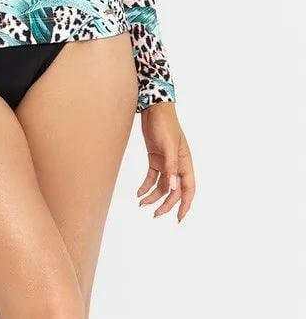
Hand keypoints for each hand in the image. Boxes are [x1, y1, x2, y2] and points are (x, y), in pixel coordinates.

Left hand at [136, 103, 194, 221]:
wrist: (153, 108)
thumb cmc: (165, 124)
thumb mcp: (168, 146)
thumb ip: (171, 167)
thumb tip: (173, 188)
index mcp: (185, 163)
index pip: (188, 189)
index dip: (185, 205)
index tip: (178, 219)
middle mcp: (177, 165)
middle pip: (174, 190)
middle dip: (166, 204)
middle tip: (155, 215)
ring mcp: (166, 162)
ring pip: (162, 185)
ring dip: (153, 196)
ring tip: (142, 204)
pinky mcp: (155, 158)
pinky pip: (152, 177)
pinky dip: (146, 186)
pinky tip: (139, 193)